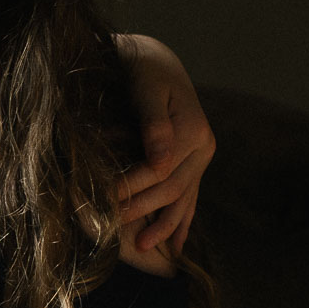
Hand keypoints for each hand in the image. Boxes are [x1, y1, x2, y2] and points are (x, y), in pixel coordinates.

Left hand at [114, 34, 215, 254]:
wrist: (158, 61)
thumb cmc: (144, 69)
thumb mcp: (146, 87)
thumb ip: (153, 122)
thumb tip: (158, 160)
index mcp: (192, 128)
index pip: (160, 168)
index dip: (132, 186)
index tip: (104, 200)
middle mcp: (203, 146)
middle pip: (172, 187)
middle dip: (142, 208)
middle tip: (111, 226)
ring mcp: (202, 157)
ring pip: (184, 198)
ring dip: (164, 226)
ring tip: (142, 247)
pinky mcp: (195, 163)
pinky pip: (190, 198)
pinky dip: (181, 222)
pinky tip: (174, 247)